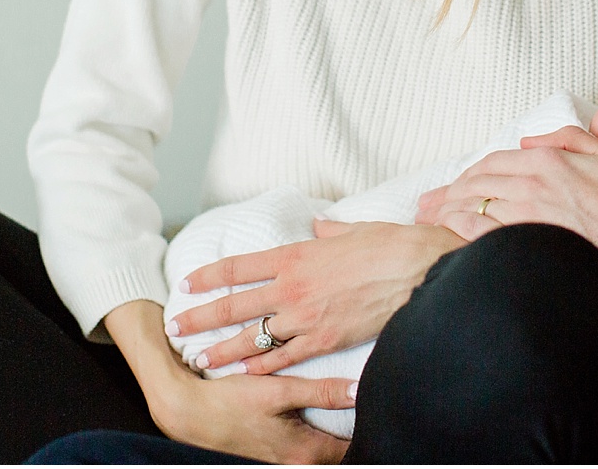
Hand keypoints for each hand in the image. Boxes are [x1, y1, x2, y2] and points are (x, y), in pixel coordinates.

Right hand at [104, 299, 353, 463]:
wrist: (186, 412)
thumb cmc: (230, 401)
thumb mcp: (278, 391)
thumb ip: (321, 392)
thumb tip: (359, 391)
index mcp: (304, 452)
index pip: (351, 450)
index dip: (367, 429)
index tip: (378, 407)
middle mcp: (296, 463)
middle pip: (337, 455)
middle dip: (351, 435)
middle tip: (365, 408)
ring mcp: (282, 462)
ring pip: (320, 453)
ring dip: (331, 437)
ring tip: (344, 414)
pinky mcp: (270, 455)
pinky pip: (302, 449)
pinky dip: (312, 437)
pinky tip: (312, 418)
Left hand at [170, 220, 462, 374]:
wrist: (420, 270)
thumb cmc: (392, 245)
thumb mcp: (355, 228)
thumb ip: (330, 230)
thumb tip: (321, 225)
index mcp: (297, 255)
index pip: (239, 266)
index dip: (209, 276)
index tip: (187, 284)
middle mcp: (293, 287)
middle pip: (234, 305)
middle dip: (201, 319)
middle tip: (177, 328)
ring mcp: (307, 317)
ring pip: (254, 338)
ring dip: (224, 350)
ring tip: (202, 360)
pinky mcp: (326, 340)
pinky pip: (286, 358)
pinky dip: (264, 366)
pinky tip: (246, 372)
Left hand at [414, 125, 597, 251]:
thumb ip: (568, 139)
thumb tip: (528, 141)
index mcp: (548, 160)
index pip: (495, 161)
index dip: (472, 173)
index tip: (459, 184)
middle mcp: (532, 182)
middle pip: (477, 182)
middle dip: (449, 192)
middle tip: (427, 204)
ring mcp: (527, 212)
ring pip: (474, 204)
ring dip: (447, 210)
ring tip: (428, 220)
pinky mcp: (525, 240)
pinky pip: (481, 230)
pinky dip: (459, 229)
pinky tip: (447, 235)